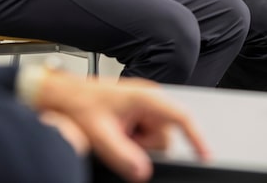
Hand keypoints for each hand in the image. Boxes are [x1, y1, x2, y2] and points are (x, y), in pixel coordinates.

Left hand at [34, 71, 209, 182]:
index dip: (196, 138)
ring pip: (154, 139)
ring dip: (136, 143)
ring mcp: (142, 107)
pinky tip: (115, 132)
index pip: (181, 118)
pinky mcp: (135, 114)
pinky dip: (131, 140)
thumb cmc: (78, 103)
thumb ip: (122, 154)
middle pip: (164, 136)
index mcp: (145, 97)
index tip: (205, 155)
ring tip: (114, 133)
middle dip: (144, 145)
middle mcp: (147, 99)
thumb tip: (143, 171)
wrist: (61, 96)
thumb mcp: (99, 133)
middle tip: (119, 138)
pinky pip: (143, 136)